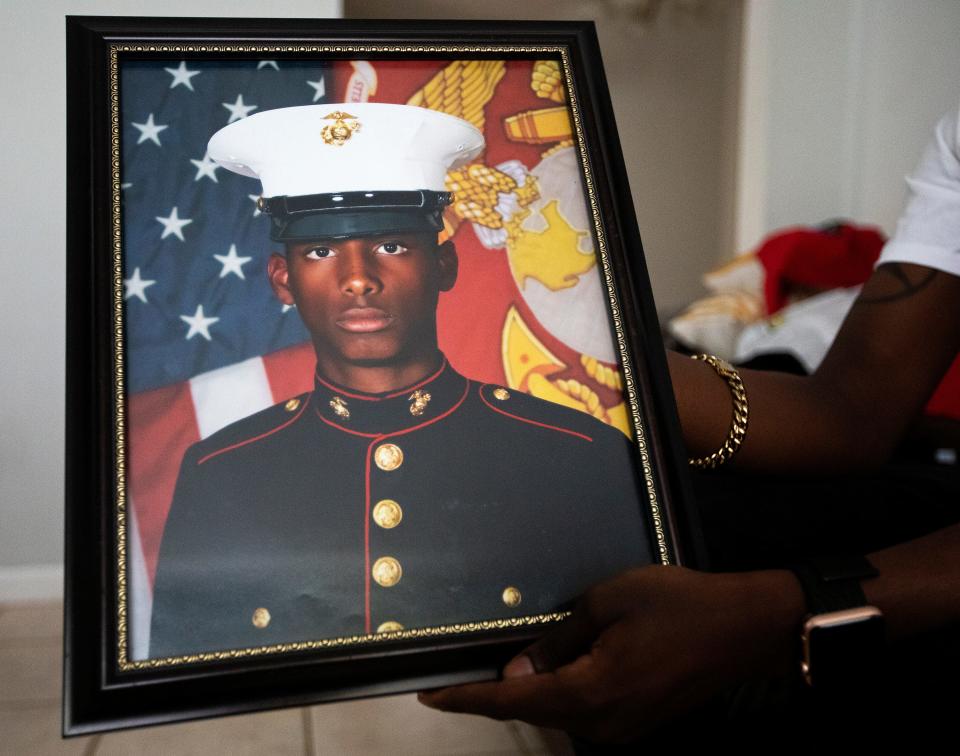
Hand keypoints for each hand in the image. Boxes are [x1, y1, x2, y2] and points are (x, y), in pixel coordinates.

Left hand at [419, 565, 804, 742]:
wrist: (746, 629)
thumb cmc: (678, 605)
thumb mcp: (609, 603)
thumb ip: (558, 639)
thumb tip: (518, 671)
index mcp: (592, 692)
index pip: (513, 701)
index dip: (468, 698)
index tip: (430, 694)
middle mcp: (604, 724)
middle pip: (533, 712)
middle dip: (493, 696)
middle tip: (456, 674)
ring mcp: (624, 730)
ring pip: (558, 714)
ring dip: (526, 696)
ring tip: (492, 672)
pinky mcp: (639, 724)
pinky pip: (584, 712)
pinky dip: (557, 696)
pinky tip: (546, 674)